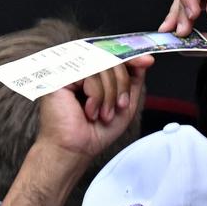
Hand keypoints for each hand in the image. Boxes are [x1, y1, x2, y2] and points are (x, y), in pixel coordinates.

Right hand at [0, 59, 150, 205]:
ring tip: (103, 114)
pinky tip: (88, 110)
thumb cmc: (94, 132)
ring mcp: (68, 72)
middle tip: (120, 105)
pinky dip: (96, 96)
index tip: (147, 61)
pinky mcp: (59, 76)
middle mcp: (78, 70)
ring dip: (110, 95)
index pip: (112, 56)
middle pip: (110, 60)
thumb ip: (133, 81)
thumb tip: (144, 60)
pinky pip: (90, 74)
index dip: (130, 56)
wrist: (75, 149)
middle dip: (122, 85)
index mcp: (92, 75)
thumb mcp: (124, 104)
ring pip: (102, 67)